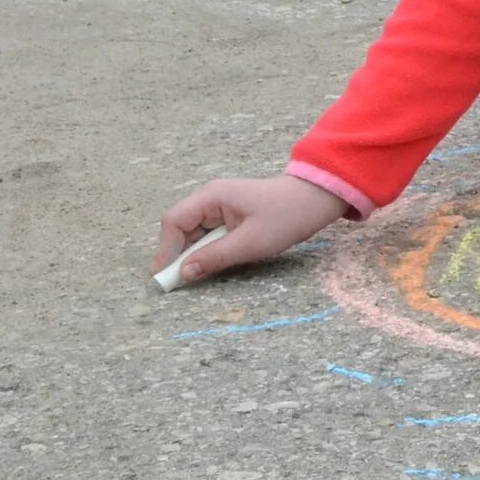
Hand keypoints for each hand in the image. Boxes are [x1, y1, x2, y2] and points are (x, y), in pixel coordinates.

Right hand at [153, 175, 350, 286]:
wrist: (316, 200)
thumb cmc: (287, 217)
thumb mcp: (250, 242)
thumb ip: (214, 257)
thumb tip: (183, 273)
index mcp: (211, 197)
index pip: (174, 222)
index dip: (166, 250)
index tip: (163, 277)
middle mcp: (210, 198)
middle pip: (180, 228)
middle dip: (177, 254)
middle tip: (176, 283)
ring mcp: (219, 206)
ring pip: (194, 233)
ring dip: (193, 254)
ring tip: (194, 276)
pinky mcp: (229, 215)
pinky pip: (208, 234)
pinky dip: (207, 250)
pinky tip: (211, 264)